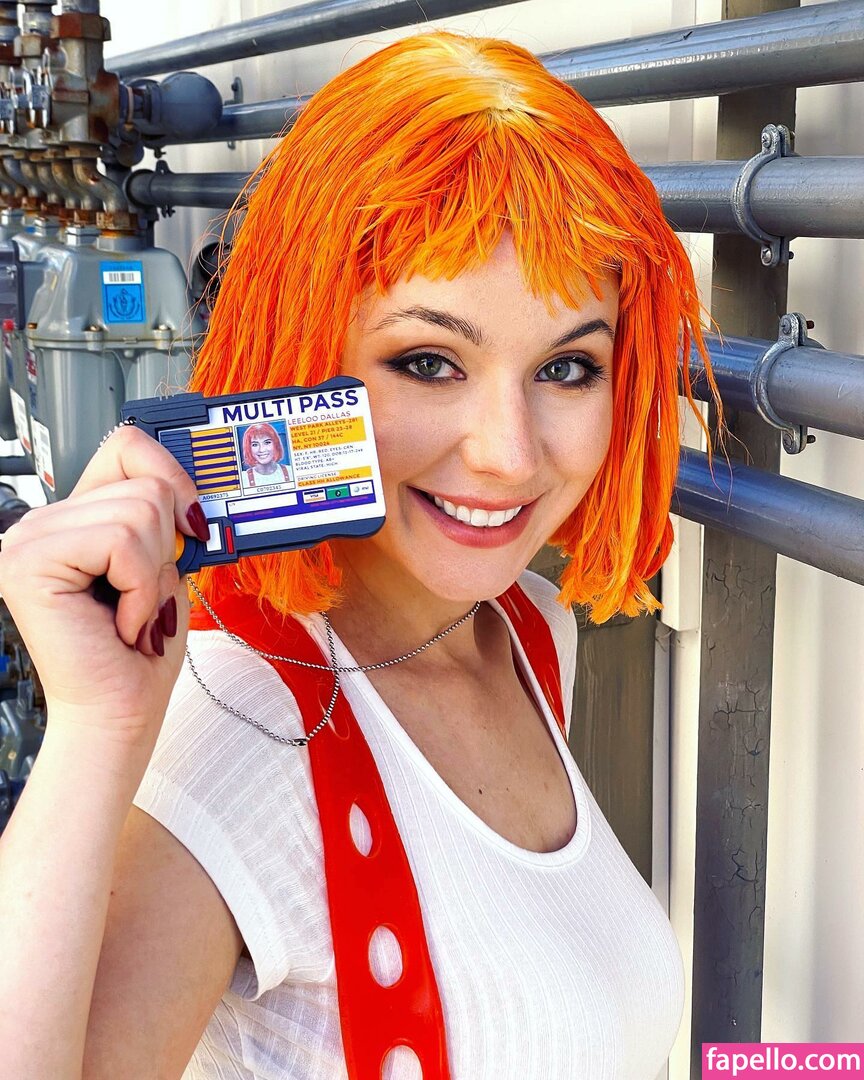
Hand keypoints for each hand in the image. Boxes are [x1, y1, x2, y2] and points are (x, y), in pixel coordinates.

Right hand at [0, 426, 210, 747]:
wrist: (120, 712)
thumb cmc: (140, 652)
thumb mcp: (162, 566)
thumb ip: (163, 517)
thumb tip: (191, 485)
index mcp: (73, 518)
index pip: (127, 446)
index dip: (172, 478)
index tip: (191, 525)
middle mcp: (42, 523)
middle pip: (143, 483)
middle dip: (165, 548)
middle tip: (142, 597)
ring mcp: (28, 540)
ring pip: (139, 512)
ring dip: (152, 575)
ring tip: (131, 612)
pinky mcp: (29, 563)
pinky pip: (122, 542)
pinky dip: (139, 589)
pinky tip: (120, 622)